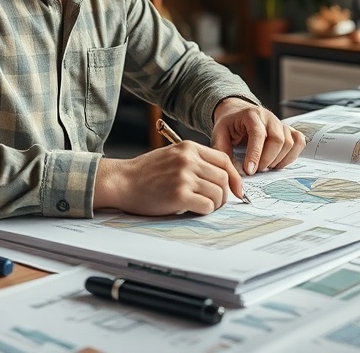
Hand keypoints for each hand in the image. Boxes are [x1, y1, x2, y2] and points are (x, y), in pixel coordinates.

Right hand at [94, 143, 244, 215]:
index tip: (237, 189)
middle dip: (225, 194)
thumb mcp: (172, 156)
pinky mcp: (179, 195)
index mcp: (188, 147)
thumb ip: (194, 161)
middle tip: (216, 202)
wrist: (122, 181)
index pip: (224, 160)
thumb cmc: (145, 172)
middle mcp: (188, 160)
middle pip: (223, 178)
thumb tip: (221, 177)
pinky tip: (193, 209)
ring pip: (218, 194)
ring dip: (214, 204)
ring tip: (202, 205)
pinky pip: (206, 206)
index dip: (234, 176)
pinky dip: (205, 211)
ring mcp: (184, 177)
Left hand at [212, 98, 304, 174]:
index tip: (249, 171)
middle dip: (267, 160)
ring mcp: (281, 123)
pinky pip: (299, 142)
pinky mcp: (288, 130)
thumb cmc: (229, 124)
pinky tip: (278, 162)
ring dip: (279, 160)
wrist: (237, 113)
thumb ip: (223, 152)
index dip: (255, 154)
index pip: (258, 134)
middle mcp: (269, 117)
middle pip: (278, 140)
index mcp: (251, 115)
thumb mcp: (219, 135)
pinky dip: (292, 155)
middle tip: (256, 170)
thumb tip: (231, 174)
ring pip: (289, 143)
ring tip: (265, 166)